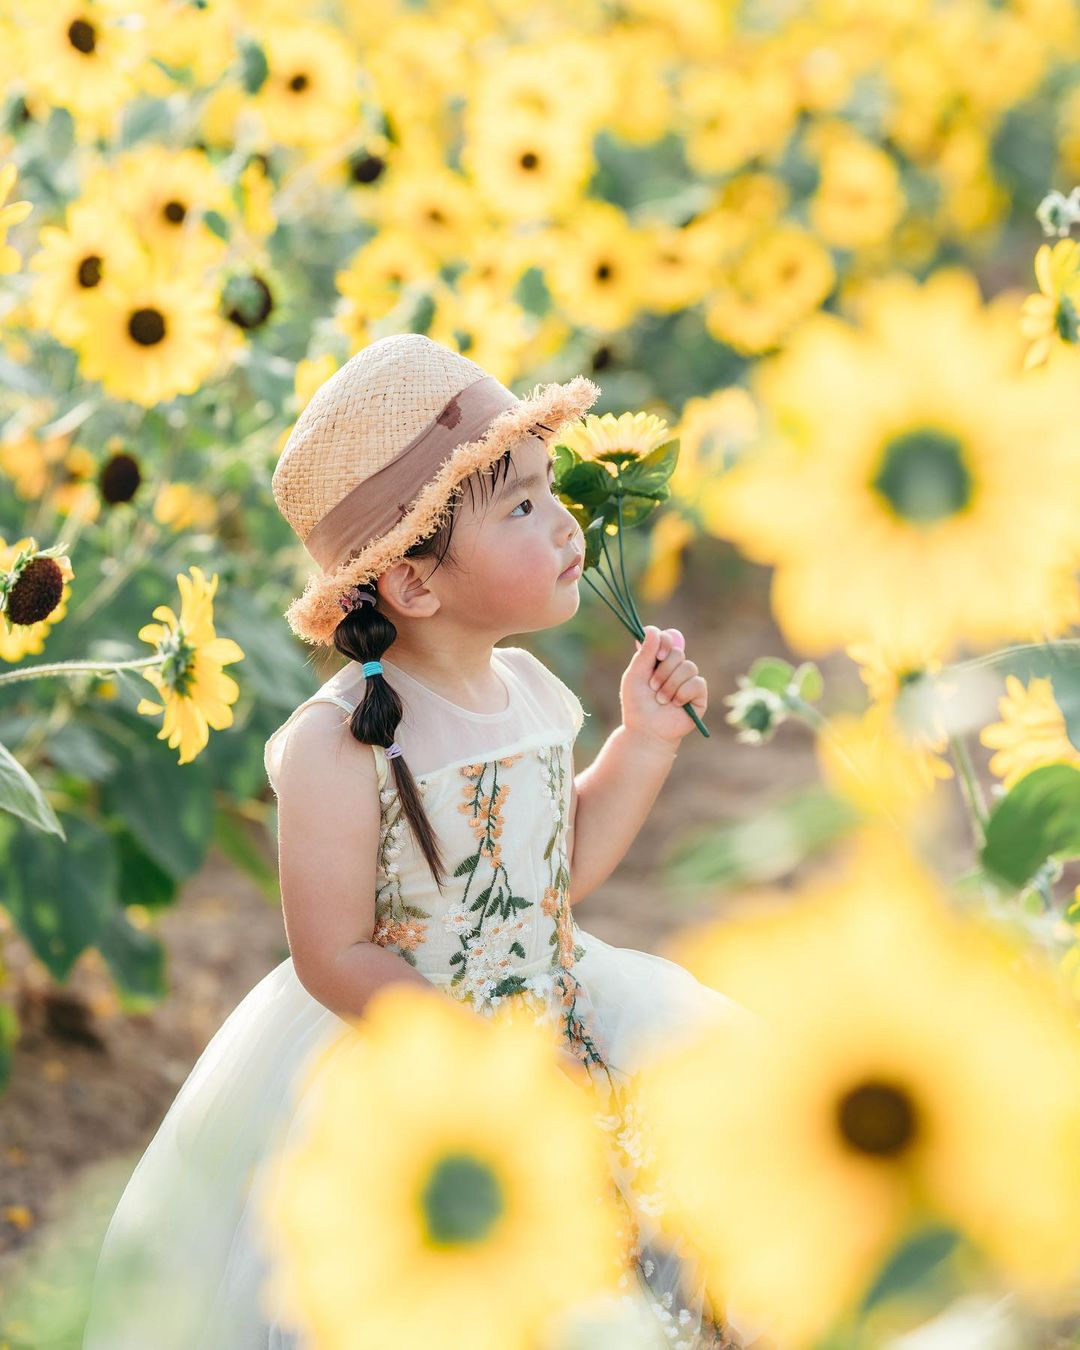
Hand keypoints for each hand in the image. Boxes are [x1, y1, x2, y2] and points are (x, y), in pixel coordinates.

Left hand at [619, 625, 707, 748]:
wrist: (646, 730)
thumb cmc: (637, 705)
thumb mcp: (635, 676)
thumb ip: (644, 654)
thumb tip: (652, 630)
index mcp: (658, 660)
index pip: (667, 638)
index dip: (664, 641)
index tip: (658, 654)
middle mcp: (674, 667)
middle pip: (677, 652)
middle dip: (663, 671)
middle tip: (653, 686)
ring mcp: (688, 680)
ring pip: (688, 667)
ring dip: (671, 685)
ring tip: (662, 700)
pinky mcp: (699, 695)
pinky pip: (696, 683)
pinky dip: (682, 694)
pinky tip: (675, 705)